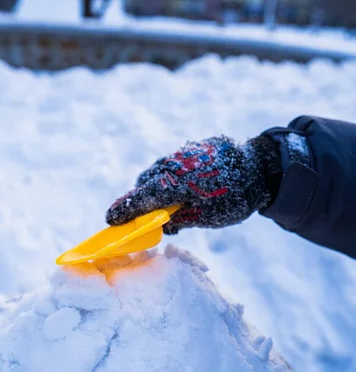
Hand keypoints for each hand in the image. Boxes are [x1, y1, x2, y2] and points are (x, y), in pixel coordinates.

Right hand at [106, 134, 280, 234]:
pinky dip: (169, 175)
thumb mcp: (208, 217)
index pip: (142, 198)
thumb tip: (158, 224)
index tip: (109, 219)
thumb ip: (179, 219)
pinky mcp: (191, 147)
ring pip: (157, 170)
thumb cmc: (236, 198)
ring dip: (154, 185)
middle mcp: (174, 165)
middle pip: (145, 182)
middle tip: (142, 216)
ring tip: (166, 202)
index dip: (124, 210)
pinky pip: (172, 162)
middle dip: (139, 198)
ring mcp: (182, 153)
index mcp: (176, 184)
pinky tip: (183, 185)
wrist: (261, 166)